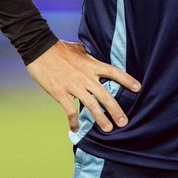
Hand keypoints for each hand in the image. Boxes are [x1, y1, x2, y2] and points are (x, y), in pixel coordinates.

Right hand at [26, 40, 140, 132]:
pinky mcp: (60, 93)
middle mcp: (86, 77)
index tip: (138, 88)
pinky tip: (75, 129)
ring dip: (100, 119)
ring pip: (91, 105)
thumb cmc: (59, 48)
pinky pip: (70, 111)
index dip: (127, 80)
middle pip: (105, 95)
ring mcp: (74, 86)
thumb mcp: (78, 49)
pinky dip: (73, 121)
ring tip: (108, 129)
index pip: (114, 72)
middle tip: (124, 122)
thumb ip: (88, 55)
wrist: (39, 49)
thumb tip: (92, 54)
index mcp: (91, 65)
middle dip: (116, 110)